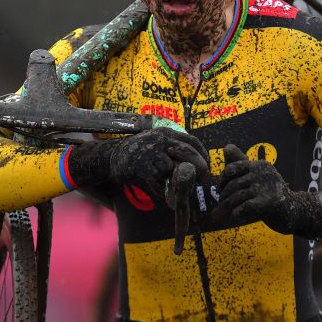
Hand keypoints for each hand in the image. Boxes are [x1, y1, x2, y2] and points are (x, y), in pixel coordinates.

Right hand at [69, 128, 208, 199]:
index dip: (203, 154)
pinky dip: (159, 188)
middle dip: (198, 166)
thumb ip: (174, 150)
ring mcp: (150, 152)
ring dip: (172, 179)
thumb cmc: (141, 153)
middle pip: (187, 152)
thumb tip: (197, 164)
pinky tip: (156, 188)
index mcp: (167, 133)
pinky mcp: (141, 166)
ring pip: (171, 169)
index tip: (207, 166)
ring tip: (168, 183)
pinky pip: (158, 181)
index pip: (192, 141)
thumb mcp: (158, 144)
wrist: (113, 157)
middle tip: (201, 178)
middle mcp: (160, 139)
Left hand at [213, 144, 321, 237]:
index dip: (222, 179)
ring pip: (237, 196)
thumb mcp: (258, 176)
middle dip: (224, 195)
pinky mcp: (268, 203)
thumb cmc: (272, 193)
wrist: (295, 210)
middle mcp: (263, 173)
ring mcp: (266, 187)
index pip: (233, 167)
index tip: (219, 189)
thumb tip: (226, 146)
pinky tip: (235, 215)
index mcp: (260, 165)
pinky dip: (237, 211)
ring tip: (222, 213)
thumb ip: (242, 162)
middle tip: (220, 204)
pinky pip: (245, 206)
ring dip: (227, 206)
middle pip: (234, 184)